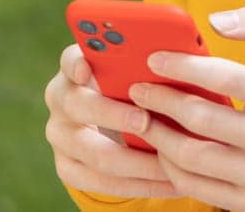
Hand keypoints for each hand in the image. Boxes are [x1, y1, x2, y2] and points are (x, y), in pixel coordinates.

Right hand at [43, 42, 178, 198]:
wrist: (111, 118)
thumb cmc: (134, 85)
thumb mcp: (136, 71)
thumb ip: (147, 65)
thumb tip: (184, 58)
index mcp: (76, 66)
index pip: (70, 60)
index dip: (77, 65)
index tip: (87, 69)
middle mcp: (61, 98)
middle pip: (79, 106)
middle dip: (113, 115)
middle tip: (145, 121)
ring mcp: (60, 135)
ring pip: (94, 152)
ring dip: (136, 162)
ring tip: (170, 165)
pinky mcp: (67, 166)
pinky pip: (100, 183)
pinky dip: (137, 185)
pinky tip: (167, 185)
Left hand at [127, 4, 244, 210]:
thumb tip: (214, 22)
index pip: (226, 78)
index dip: (183, 65)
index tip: (153, 58)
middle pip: (201, 120)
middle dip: (160, 100)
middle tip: (137, 87)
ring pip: (191, 158)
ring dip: (157, 134)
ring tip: (142, 115)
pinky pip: (194, 186)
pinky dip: (169, 165)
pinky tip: (160, 143)